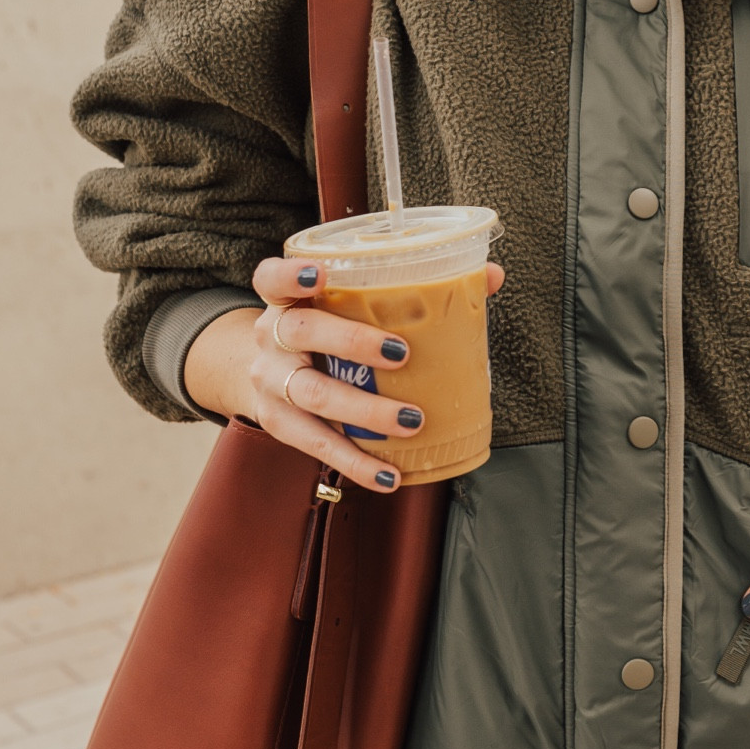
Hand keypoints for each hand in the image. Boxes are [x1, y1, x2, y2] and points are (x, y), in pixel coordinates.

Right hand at [183, 255, 505, 494]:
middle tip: (401, 354)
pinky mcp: (278, 424)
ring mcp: (270, 382)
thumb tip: (490, 277)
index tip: (322, 274)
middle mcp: (270, 337)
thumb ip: (413, 286)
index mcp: (286, 300)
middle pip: (300, 332)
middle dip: (351, 343)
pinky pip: (317, 446)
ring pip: (311, 395)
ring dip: (364, 411)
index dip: (293, 274)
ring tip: (410, 421)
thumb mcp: (344, 304)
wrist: (258, 372)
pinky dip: (356, 463)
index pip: (273, 277)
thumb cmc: (324, 329)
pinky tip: (389, 474)